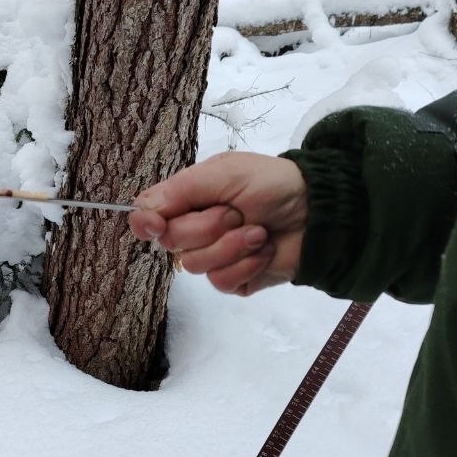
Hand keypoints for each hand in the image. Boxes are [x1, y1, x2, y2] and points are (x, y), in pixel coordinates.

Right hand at [129, 152, 306, 295]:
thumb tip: (138, 214)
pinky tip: (263, 250)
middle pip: (172, 243)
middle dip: (209, 226)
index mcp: (187, 201)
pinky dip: (246, 264)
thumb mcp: (223, 174)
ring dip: (232, 246)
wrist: (318, 212)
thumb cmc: (270, 183)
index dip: (147, 223)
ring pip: (196, 266)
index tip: (158, 224)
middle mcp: (194, 230)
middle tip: (237, 212)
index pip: (147, 217)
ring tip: (258, 231)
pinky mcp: (234, 280)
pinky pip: (221, 282)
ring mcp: (213, 258)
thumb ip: (179, 191)